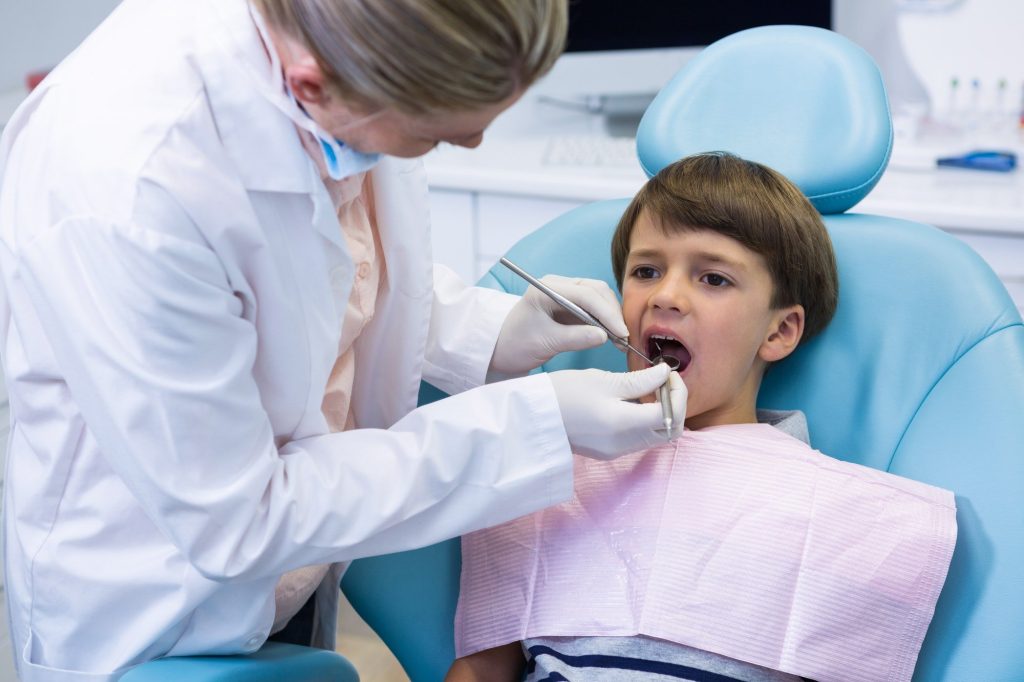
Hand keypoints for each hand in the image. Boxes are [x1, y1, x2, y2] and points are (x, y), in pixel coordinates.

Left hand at [489, 275, 626, 376]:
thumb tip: (604, 336)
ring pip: (599, 298)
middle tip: (623, 338)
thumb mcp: (544, 342)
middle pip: (596, 291)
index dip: (606, 313)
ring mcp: (566, 294)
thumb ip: (575, 338)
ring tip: (620, 340)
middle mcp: (559, 285)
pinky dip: (606, 321)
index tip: (620, 333)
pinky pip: (595, 308)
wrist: (501, 349)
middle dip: (612, 313)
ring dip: (612, 317)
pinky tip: (612, 337)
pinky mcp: (571, 306)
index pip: (585, 294)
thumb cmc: (515, 343)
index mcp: (547, 287)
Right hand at [549, 364, 684, 459]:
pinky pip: (640, 438)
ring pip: (657, 435)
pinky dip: (647, 420)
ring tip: (647, 387)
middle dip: (675, 404)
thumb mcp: (602, 380)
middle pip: (671, 431)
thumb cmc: (562, 393)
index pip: (671, 415)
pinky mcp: (609, 451)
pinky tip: (633, 400)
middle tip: (664, 380)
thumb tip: (665, 374)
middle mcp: (624, 443)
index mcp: (623, 424)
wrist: (533, 418)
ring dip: (662, 412)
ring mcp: (617, 451)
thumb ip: (638, 380)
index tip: (669, 373)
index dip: (678, 392)